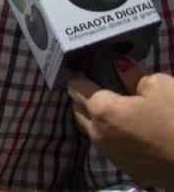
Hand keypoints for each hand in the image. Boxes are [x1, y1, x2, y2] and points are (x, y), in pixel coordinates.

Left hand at [69, 61, 173, 187]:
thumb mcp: (159, 86)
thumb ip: (132, 74)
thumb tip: (118, 65)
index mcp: (102, 110)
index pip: (76, 88)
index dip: (79, 76)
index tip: (84, 68)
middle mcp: (99, 135)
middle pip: (79, 110)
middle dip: (83, 97)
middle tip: (96, 86)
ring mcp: (112, 156)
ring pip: (92, 131)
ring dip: (95, 118)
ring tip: (112, 106)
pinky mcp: (129, 171)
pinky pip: (110, 147)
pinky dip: (112, 135)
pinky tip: (128, 129)